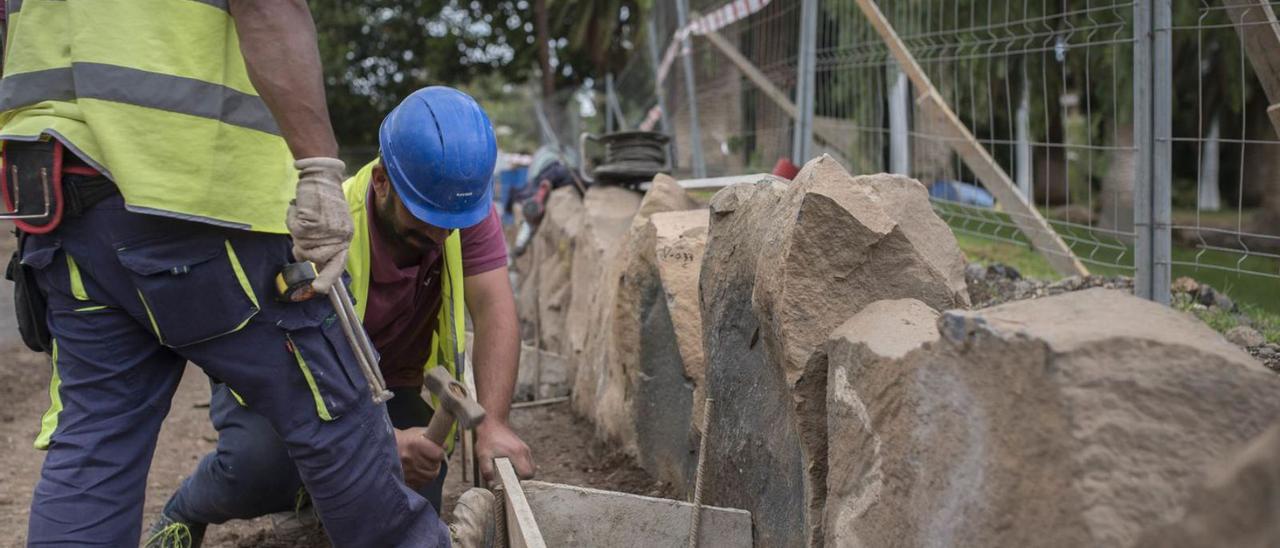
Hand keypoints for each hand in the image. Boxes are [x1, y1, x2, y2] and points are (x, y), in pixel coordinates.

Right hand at [287, 157, 351, 293]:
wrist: (321, 176)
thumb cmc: (323, 200)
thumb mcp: (331, 223)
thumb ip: (323, 242)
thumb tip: (309, 260)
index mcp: (345, 237)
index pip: (337, 263)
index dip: (328, 277)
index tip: (319, 288)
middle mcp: (339, 236)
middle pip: (312, 257)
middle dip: (301, 247)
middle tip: (302, 229)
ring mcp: (327, 230)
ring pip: (301, 244)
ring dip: (296, 230)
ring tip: (304, 214)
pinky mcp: (313, 222)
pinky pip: (294, 230)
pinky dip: (291, 219)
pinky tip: (298, 208)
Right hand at [393, 427, 445, 488]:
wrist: (381, 449)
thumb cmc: (402, 439)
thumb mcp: (416, 432)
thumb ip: (432, 437)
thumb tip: (445, 446)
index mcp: (414, 445)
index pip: (438, 454)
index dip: (440, 453)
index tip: (438, 452)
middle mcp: (410, 459)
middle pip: (435, 467)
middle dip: (435, 463)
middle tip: (432, 459)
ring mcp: (406, 472)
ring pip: (430, 477)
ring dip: (430, 472)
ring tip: (425, 465)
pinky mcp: (403, 480)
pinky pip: (421, 484)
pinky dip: (422, 479)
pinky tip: (419, 472)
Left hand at [476, 420, 533, 482]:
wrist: (493, 423)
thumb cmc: (488, 438)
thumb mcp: (483, 455)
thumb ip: (487, 470)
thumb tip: (491, 483)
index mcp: (517, 453)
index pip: (527, 473)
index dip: (519, 480)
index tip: (510, 480)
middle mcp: (524, 451)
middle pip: (532, 472)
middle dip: (522, 477)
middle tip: (509, 476)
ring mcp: (526, 449)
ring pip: (531, 467)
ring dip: (522, 472)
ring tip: (508, 469)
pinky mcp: (524, 448)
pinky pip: (527, 462)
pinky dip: (521, 466)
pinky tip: (509, 463)